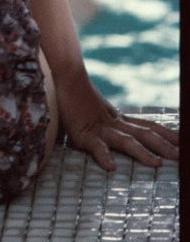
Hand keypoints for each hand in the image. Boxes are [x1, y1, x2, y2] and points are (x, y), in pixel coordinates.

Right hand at [55, 68, 178, 170]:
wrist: (63, 74)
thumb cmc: (75, 94)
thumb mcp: (93, 111)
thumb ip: (101, 122)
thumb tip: (111, 132)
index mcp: (117, 118)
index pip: (148, 126)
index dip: (167, 134)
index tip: (182, 142)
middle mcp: (113, 122)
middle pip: (144, 134)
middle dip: (163, 146)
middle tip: (180, 157)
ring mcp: (99, 128)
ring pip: (126, 141)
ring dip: (142, 152)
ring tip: (156, 163)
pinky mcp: (82, 134)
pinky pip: (96, 146)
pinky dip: (104, 156)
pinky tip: (111, 166)